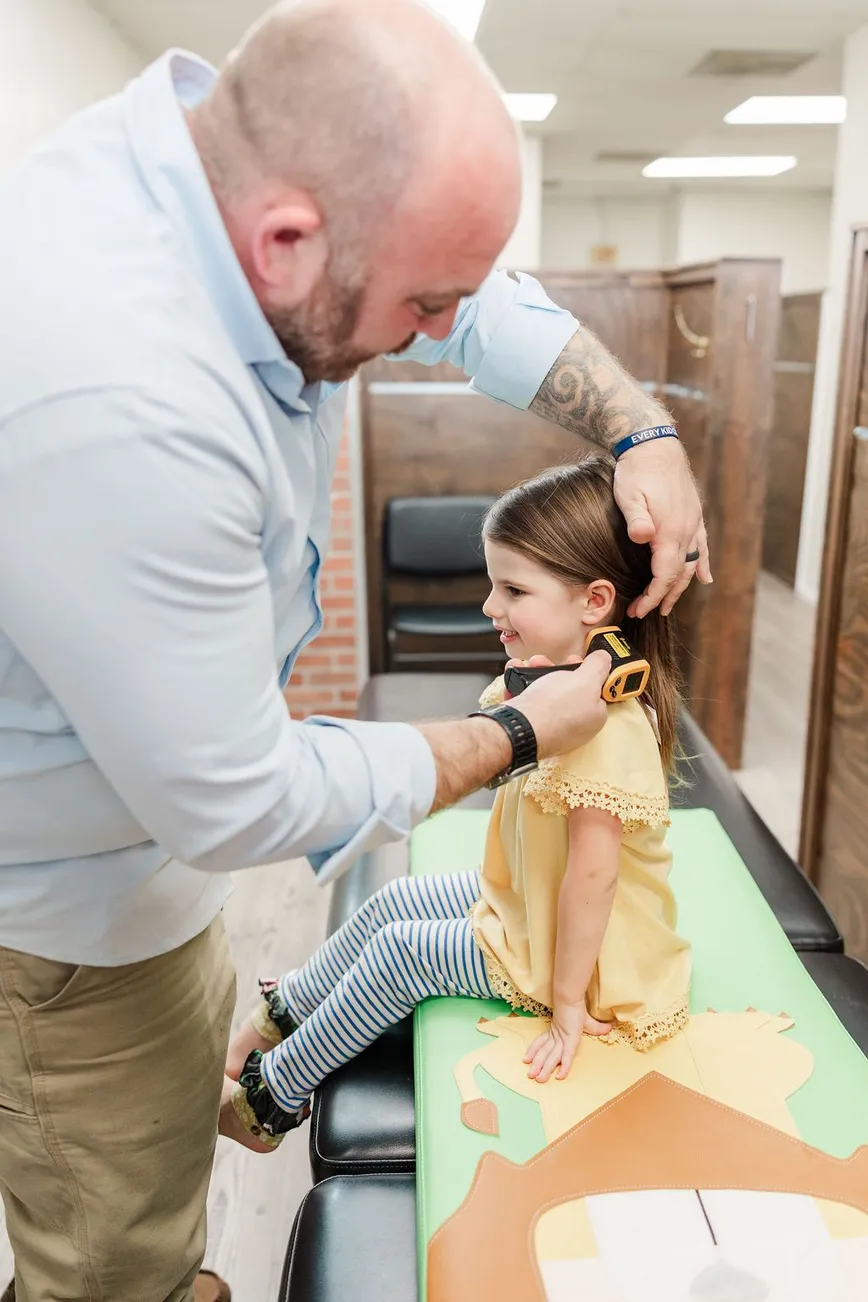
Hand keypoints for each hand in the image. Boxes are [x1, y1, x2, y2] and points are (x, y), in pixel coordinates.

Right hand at [511, 651, 609, 759]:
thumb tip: (604, 657)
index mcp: (594, 715)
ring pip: (545, 692)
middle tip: (544, 661)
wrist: (517, 727)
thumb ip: (598, 666)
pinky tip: (515, 675)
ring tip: (527, 665)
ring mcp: (551, 726)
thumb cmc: (554, 707)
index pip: (594, 689)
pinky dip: (520, 686)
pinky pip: (528, 701)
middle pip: (567, 687)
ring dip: (534, 674)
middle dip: (552, 668)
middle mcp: (575, 724)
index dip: (583, 670)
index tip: (572, 660)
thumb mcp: (586, 679)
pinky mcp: (530, 726)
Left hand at [524, 1003, 611, 1082]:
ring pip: (551, 1057)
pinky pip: (566, 1056)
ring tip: (536, 1078)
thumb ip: (597, 1028)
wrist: (571, 998)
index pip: (541, 1043)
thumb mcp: (587, 1022)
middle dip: (537, 1065)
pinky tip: (560, 1077)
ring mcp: (562, 1040)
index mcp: (554, 1032)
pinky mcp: (570, 1040)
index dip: (533, 1052)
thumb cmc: (576, 1009)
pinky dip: (564, 1066)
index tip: (525, 1060)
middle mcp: (555, 1037)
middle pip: (544, 1054)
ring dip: (544, 1068)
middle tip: (530, 1076)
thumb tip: (610, 1027)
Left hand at [613, 437, 711, 617]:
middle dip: (664, 596)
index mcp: (670, 531)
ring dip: (682, 585)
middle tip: (648, 613)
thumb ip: (636, 518)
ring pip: (692, 563)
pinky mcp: (694, 515)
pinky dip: (702, 564)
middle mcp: (687, 531)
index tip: (639, 611)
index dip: (653, 596)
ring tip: (670, 603)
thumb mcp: (629, 494)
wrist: (655, 444)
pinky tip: (706, 577)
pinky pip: (701, 546)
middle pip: (679, 574)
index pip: (664, 575)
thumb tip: (642, 538)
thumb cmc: (636, 470)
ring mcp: (693, 523)